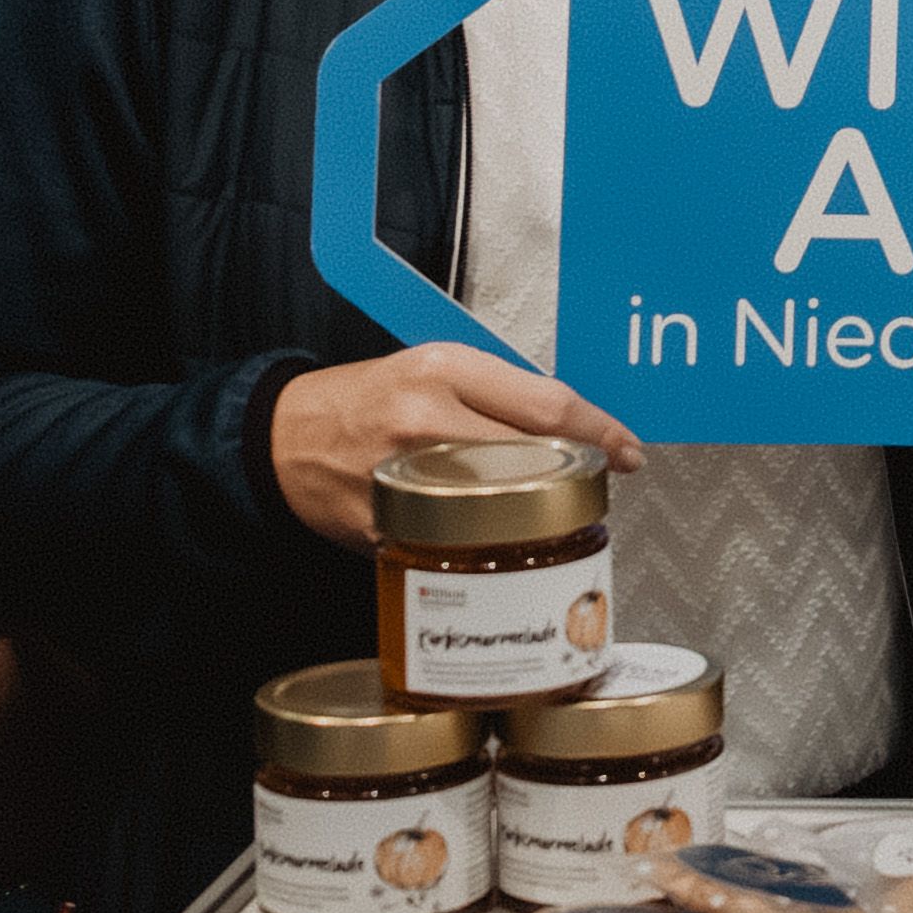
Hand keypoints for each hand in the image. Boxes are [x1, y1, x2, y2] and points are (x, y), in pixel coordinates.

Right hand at [271, 343, 635, 554]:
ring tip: (546, 511)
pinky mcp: (389, 525)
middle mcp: (426, 420)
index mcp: (443, 369)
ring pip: (505, 507)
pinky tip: (492, 540)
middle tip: (593, 484)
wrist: (286, 436)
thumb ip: (499, 391)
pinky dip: (484, 544)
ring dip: (538, 514)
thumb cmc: (367, 401)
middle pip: (535, 458)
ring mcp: (406, 478)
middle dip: (575, 476)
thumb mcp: (432, 368)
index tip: (626, 450)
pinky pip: (456, 543)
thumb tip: (572, 425)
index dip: (599, 432)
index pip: (547, 404)